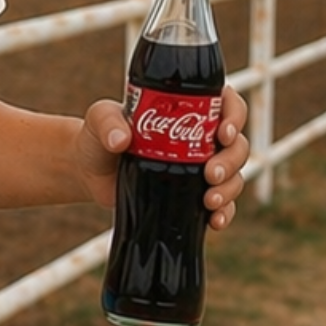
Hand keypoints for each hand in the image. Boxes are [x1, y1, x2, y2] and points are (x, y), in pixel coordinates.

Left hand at [77, 83, 251, 230]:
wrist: (89, 171)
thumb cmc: (99, 137)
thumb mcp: (99, 120)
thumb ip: (107, 121)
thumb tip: (121, 140)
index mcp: (188, 110)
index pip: (226, 104)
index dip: (234, 116)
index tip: (223, 133)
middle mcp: (201, 138)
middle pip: (236, 144)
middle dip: (231, 160)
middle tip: (210, 173)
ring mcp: (199, 168)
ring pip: (234, 175)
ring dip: (229, 188)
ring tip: (208, 200)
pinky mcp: (192, 194)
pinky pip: (222, 204)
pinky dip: (225, 212)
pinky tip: (214, 221)